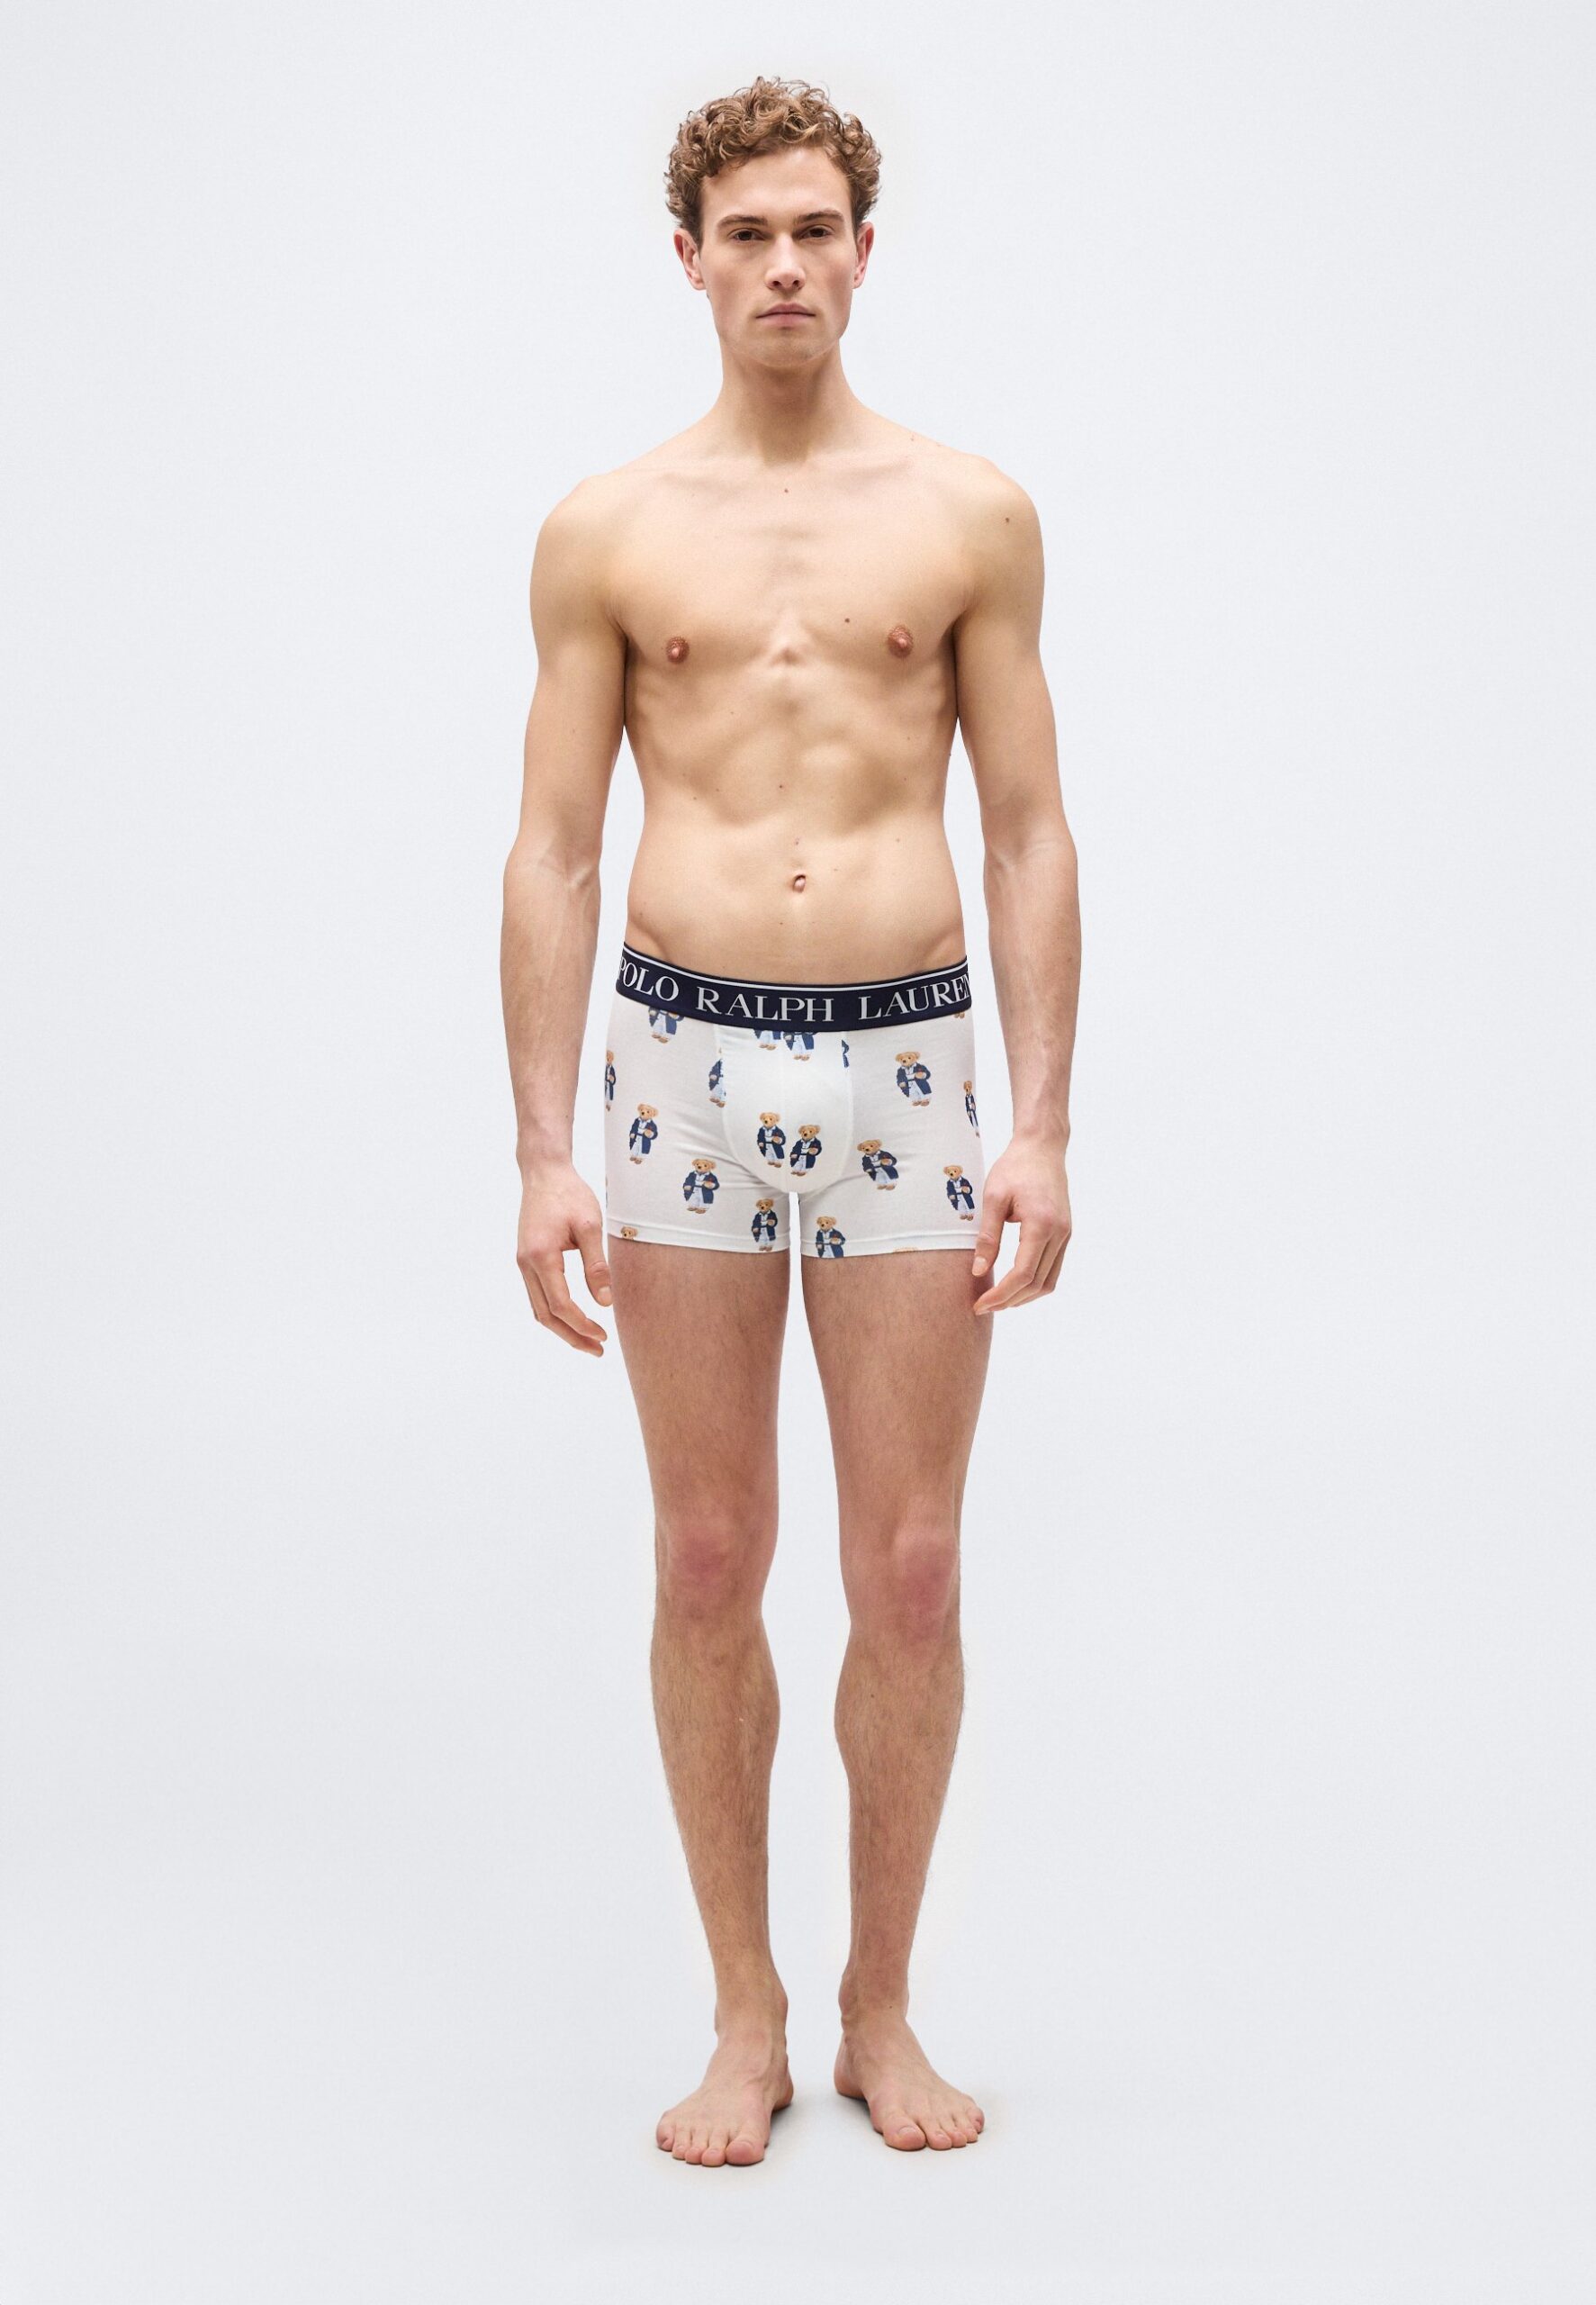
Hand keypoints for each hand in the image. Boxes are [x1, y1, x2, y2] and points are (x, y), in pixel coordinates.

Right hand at [516, 1162, 612, 1354]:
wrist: (544, 1172)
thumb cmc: (569, 1194)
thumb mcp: (591, 1226)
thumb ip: (597, 1265)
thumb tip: (605, 1302)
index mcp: (541, 1256)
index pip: (561, 1304)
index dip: (582, 1325)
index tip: (604, 1335)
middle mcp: (526, 1264)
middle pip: (545, 1315)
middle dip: (572, 1336)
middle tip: (598, 1349)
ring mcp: (523, 1262)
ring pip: (539, 1308)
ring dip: (562, 1328)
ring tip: (588, 1340)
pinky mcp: (526, 1259)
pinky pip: (537, 1295)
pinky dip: (554, 1312)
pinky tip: (572, 1317)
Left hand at [969, 1138, 1071, 1313]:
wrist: (1042, 1148)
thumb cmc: (1014, 1168)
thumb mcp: (993, 1198)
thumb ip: (987, 1237)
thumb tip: (979, 1272)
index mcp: (1041, 1224)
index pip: (1022, 1274)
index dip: (1001, 1294)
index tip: (980, 1304)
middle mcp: (1059, 1234)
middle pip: (1037, 1284)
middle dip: (1010, 1301)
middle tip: (983, 1307)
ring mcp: (1066, 1235)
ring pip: (1049, 1282)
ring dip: (1024, 1297)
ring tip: (998, 1301)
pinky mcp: (1065, 1234)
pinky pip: (1053, 1269)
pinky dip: (1035, 1284)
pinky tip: (1014, 1285)